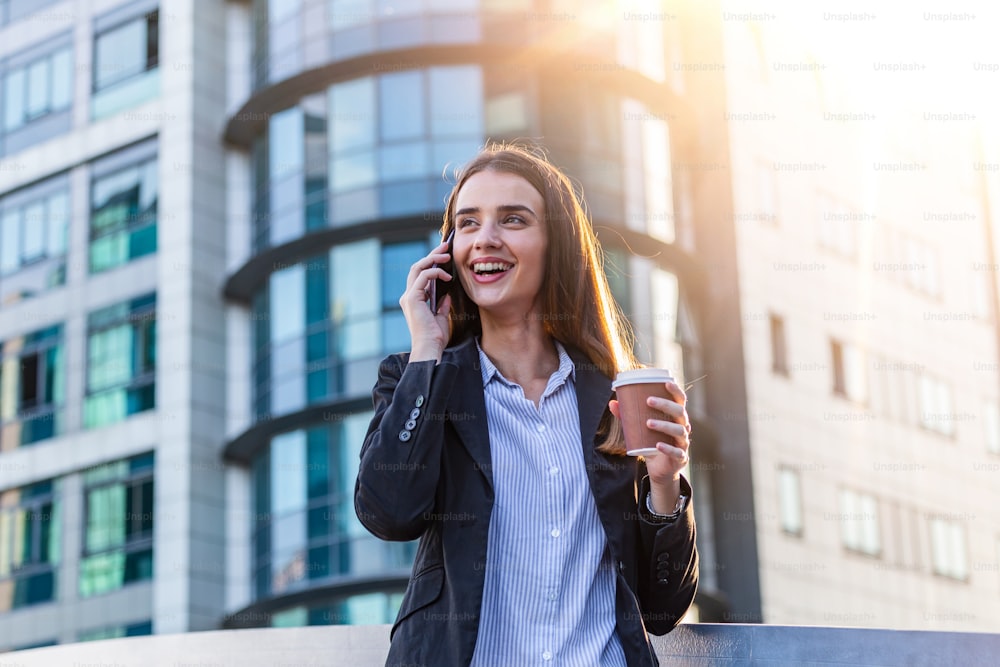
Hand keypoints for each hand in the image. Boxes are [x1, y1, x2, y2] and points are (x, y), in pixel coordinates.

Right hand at [400, 240, 452, 362]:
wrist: (430, 349)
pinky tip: (446, 275)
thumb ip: (442, 306)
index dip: (432, 263)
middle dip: (432, 255)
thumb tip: (446, 296)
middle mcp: (408, 296)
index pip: (420, 275)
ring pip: (418, 268)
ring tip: (447, 255)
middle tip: (446, 246)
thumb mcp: (441, 318)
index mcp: (414, 300)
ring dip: (433, 259)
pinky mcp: (412, 299)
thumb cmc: (435, 338)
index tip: (445, 257)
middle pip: (417, 267)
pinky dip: (434, 272)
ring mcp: (409, 297)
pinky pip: (422, 277)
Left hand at [609, 381, 691, 512]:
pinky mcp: (680, 457)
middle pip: (679, 412)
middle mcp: (682, 427)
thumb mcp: (640, 429)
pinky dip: (668, 448)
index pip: (680, 400)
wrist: (660, 470)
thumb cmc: (651, 443)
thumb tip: (612, 403)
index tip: (665, 383)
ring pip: (679, 430)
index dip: (675, 390)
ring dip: (664, 425)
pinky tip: (657, 445)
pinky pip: (677, 452)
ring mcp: (683, 442)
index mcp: (675, 417)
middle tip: (648, 400)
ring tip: (648, 423)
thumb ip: (628, 417)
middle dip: (665, 405)